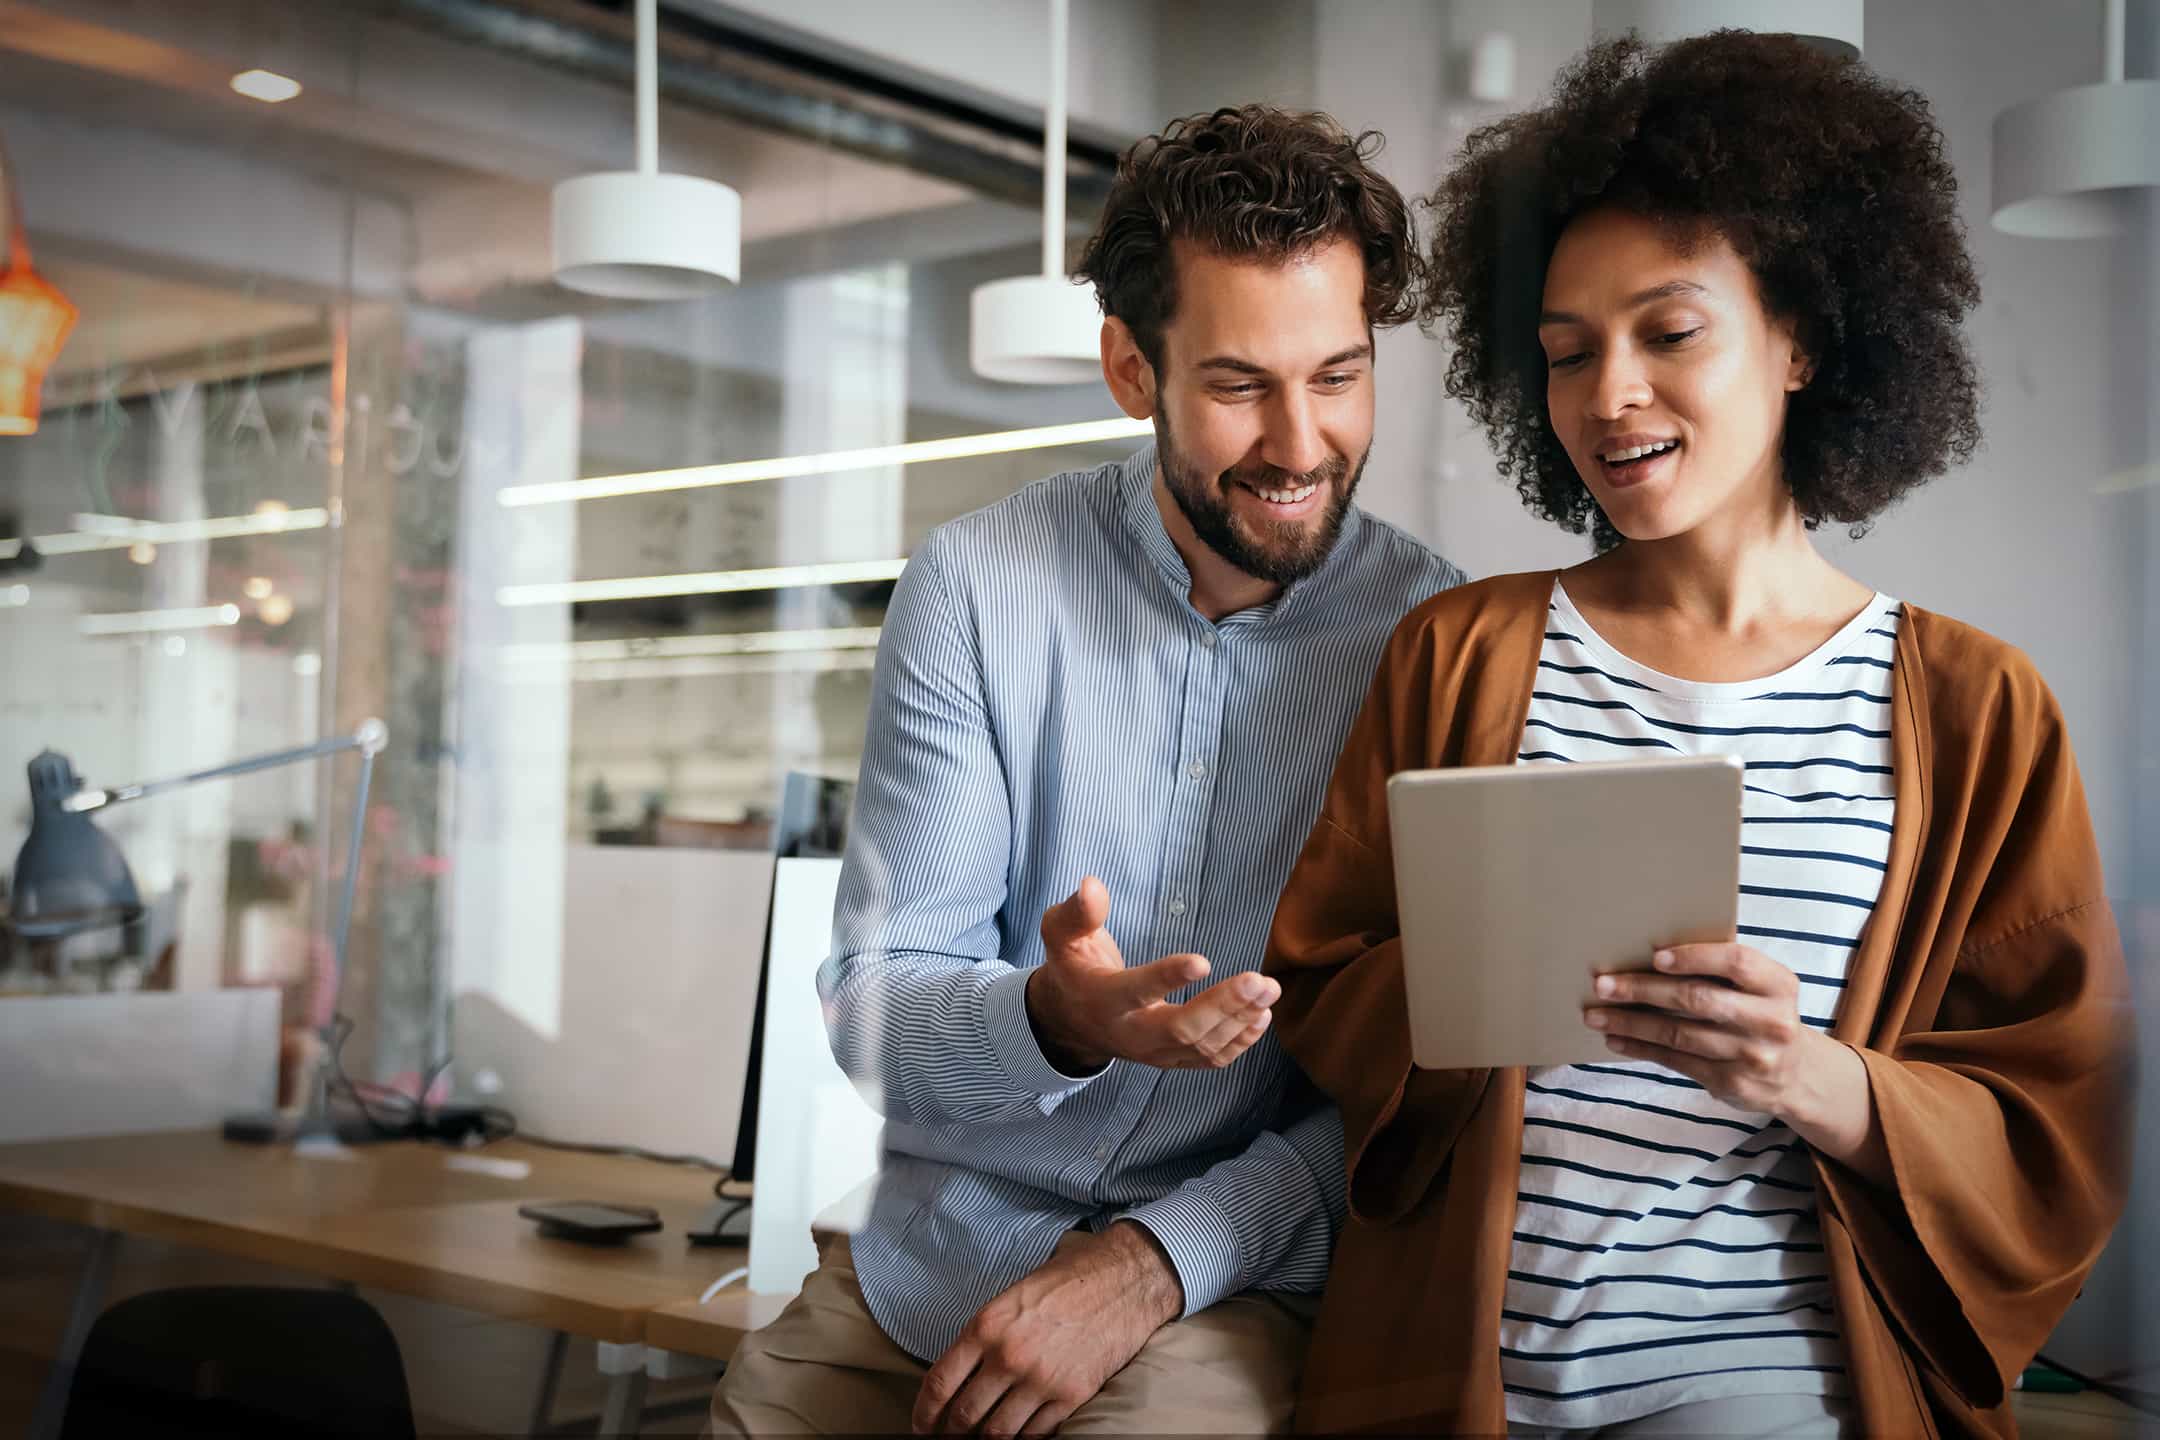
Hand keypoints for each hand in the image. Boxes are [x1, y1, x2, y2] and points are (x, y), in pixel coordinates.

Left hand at [913, 1221, 1183, 1436]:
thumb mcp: (1012, 1296)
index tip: (922, 1424)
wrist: (1125, 1280)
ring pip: (998, 1433)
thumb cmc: (1068, 1280)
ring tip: (980, 1439)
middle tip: (948, 1437)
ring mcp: (1041, 1380)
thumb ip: (985, 1335)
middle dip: (951, 1432)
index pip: (940, 1383)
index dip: (925, 1412)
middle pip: (964, 1415)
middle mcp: (1009, 1356)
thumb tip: (962, 1373)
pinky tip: (1017, 1436)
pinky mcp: (1071, 1396)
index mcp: (987, 1325)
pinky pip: (1036, 1434)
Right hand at [1025, 877, 1277, 1073]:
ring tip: (1269, 990)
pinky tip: (1261, 1017)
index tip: (1203, 960)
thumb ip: (1077, 913)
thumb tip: (1092, 885)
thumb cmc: (1073, 967)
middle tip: (1260, 981)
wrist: (1070, 1021)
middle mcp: (1129, 1033)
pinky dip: (1239, 1042)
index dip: (1167, 978)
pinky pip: (1208, 1060)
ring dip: (1240, 1020)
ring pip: (1201, 1047)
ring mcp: (1152, 1053)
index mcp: (1102, 999)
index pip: (1135, 991)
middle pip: (1180, 1030)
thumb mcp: (1061, 935)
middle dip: (1223, 1006)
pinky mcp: (1170, 1061)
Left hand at [1584, 943, 1890, 1181]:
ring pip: (1679, 1034)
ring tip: (1596, 1014)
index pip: (1736, 962)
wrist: (1795, 1074)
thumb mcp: (1760, 989)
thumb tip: (1648, 955)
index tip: (1655, 956)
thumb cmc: (1761, 1014)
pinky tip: (1616, 1038)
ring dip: (1631, 1022)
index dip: (1694, 957)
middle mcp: (1771, 1021)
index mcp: (1779, 985)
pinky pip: (1676, 1060)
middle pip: (1697, 999)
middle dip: (1643, 990)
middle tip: (1603, 984)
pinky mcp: (1732, 1083)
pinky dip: (1641, 1048)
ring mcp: (1752, 1056)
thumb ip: (1722, 971)